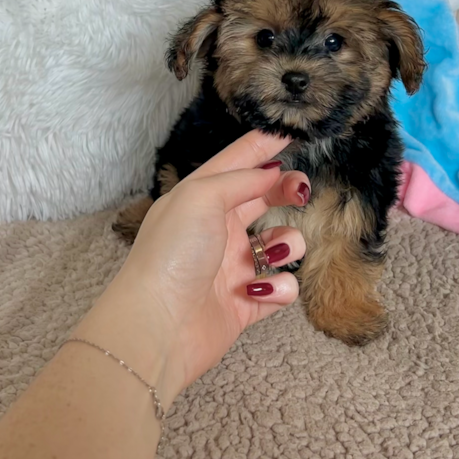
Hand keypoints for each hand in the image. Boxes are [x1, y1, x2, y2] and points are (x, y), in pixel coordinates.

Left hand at [74, 131, 309, 406]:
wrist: (158, 326)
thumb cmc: (171, 254)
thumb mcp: (200, 197)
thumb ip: (239, 178)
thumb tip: (270, 173)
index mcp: (201, 199)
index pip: (237, 163)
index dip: (263, 145)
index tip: (292, 131)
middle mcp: (217, 229)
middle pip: (262, 198)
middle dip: (285, 190)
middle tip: (300, 190)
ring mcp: (232, 266)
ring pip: (280, 244)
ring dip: (288, 243)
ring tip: (275, 251)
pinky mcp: (246, 303)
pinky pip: (281, 288)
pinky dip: (279, 288)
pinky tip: (258, 291)